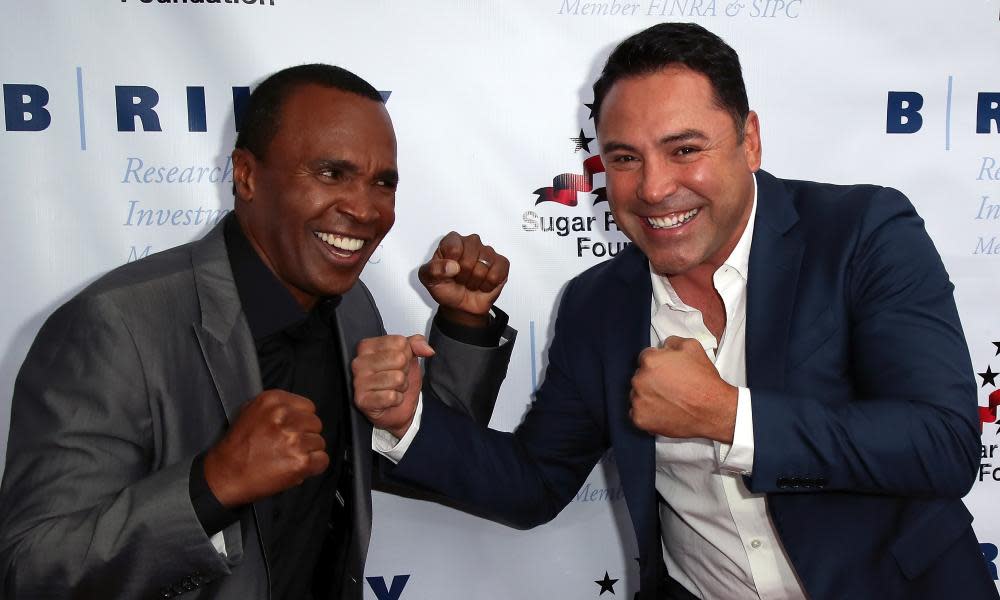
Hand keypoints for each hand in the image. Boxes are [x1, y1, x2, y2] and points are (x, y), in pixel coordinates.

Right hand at [203, 390, 328, 507]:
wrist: (226, 474)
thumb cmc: (237, 447)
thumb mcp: (250, 411)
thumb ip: (276, 408)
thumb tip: (298, 411)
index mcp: (273, 401)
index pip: (308, 406)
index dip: (301, 421)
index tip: (291, 430)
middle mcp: (284, 417)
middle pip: (316, 424)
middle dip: (305, 436)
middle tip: (288, 447)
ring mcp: (294, 439)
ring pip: (319, 442)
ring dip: (308, 452)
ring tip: (287, 458)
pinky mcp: (300, 460)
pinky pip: (322, 460)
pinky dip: (313, 467)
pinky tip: (296, 468)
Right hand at [352, 334, 433, 438]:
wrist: (394, 409)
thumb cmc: (396, 381)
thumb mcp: (408, 356)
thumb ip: (417, 344)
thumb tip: (427, 349)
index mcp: (367, 347)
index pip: (399, 342)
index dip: (406, 354)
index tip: (397, 363)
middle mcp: (359, 362)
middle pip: (399, 359)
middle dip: (404, 371)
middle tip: (395, 377)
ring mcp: (358, 382)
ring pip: (397, 378)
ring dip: (401, 386)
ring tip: (392, 388)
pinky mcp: (362, 400)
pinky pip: (391, 396)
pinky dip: (396, 399)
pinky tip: (388, 399)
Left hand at [418, 232, 509, 326]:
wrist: (460, 306)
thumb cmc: (446, 288)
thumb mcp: (429, 279)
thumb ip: (433, 270)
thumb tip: (451, 266)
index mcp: (452, 241)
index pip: (453, 248)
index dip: (450, 265)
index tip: (448, 271)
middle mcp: (471, 242)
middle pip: (469, 259)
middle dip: (463, 275)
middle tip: (460, 279)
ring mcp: (488, 252)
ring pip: (483, 267)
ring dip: (475, 281)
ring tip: (471, 281)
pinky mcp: (501, 263)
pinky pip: (496, 275)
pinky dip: (487, 285)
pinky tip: (483, 284)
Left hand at [629, 336, 737, 442]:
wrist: (713, 410)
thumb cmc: (703, 380)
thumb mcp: (693, 347)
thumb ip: (672, 342)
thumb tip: (663, 346)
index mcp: (649, 361)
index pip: (645, 357)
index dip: (658, 363)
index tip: (667, 371)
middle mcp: (639, 380)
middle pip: (640, 376)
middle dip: (652, 379)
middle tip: (670, 387)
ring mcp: (638, 401)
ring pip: (637, 394)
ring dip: (648, 396)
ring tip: (668, 400)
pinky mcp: (639, 419)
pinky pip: (637, 413)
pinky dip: (647, 412)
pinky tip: (663, 411)